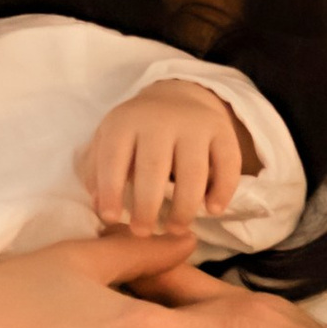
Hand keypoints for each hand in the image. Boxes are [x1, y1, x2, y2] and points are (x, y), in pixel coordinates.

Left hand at [86, 81, 245, 234]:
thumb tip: (101, 207)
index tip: (111, 219)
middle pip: (154, 167)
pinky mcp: (223, 131)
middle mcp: (160, 120)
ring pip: (193, 170)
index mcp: (125, 122)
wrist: (178, 95)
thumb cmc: (137, 131)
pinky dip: (223, 190)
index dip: (111, 190)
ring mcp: (195, 125)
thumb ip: (98, 172)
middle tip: (142, 232)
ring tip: (175, 229)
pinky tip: (212, 210)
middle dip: (147, 205)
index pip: (113, 157)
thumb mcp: (109, 140)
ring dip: (184, 206)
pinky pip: (228, 164)